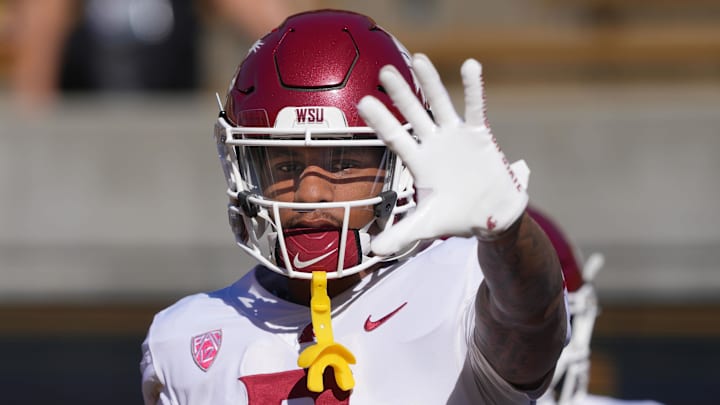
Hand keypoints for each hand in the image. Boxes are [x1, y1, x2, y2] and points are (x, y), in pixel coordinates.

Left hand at [357, 54, 528, 254]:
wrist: (490, 216)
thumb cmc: (455, 217)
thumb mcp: (426, 226)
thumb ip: (401, 233)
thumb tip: (372, 252)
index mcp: (418, 162)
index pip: (395, 138)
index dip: (380, 121)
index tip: (362, 102)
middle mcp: (433, 144)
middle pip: (414, 114)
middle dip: (400, 94)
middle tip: (383, 71)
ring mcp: (455, 136)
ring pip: (441, 104)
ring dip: (431, 82)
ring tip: (419, 59)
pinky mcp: (478, 134)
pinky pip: (475, 107)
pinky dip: (474, 88)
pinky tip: (470, 66)